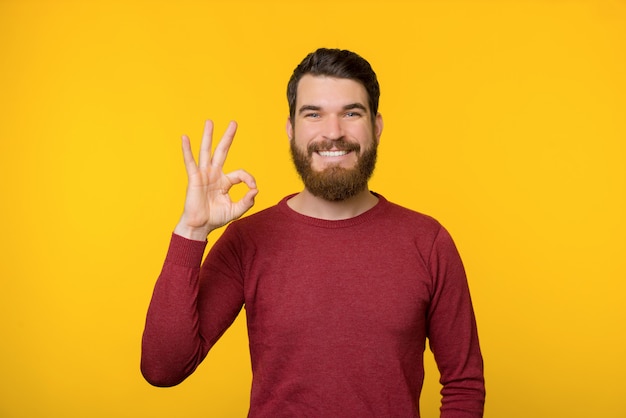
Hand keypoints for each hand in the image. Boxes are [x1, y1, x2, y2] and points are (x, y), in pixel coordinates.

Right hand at [174, 120, 257, 240]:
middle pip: (222, 151)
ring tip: (210, 121)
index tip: (253, 188)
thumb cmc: (216, 218)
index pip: (240, 174)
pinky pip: (190, 162)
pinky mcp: (194, 178)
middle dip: (228, 137)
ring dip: (208, 136)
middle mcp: (215, 174)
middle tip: (234, 122)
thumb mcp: (236, 210)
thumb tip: (256, 190)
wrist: (200, 226)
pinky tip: (185, 138)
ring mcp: (204, 175)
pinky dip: (187, 150)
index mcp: (225, 181)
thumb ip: (247, 201)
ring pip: (207, 151)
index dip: (249, 179)